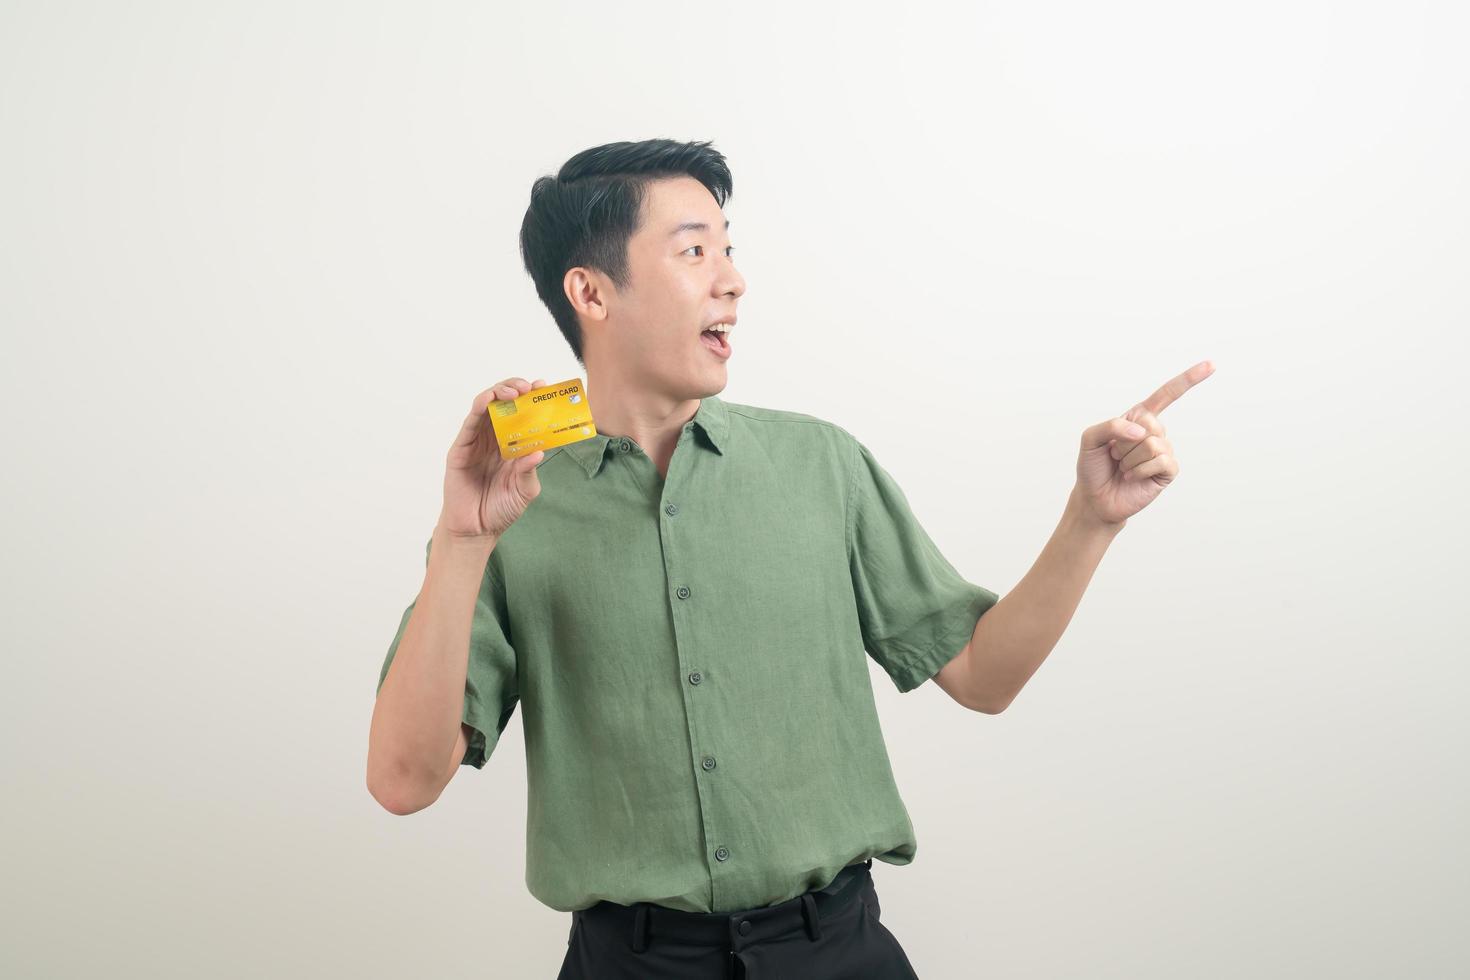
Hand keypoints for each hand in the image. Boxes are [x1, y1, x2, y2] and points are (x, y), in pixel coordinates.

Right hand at [439, 377, 547, 539]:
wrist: (477, 530)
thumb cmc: (500, 509)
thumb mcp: (524, 490)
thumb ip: (529, 471)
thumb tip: (539, 452)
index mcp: (512, 445)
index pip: (523, 414)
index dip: (533, 399)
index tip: (544, 387)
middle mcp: (494, 439)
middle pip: (504, 403)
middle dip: (516, 389)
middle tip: (530, 387)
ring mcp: (476, 441)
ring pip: (485, 406)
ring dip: (499, 392)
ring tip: (515, 392)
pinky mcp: (461, 448)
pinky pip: (469, 423)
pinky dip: (479, 407)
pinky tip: (489, 401)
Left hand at [1073, 360, 1214, 525]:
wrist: (1095, 498)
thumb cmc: (1093, 467)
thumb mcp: (1089, 439)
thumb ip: (1110, 425)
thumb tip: (1142, 431)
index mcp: (1138, 417)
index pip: (1167, 395)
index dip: (1188, 380)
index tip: (1212, 365)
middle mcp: (1155, 432)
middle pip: (1150, 423)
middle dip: (1123, 441)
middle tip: (1115, 455)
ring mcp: (1164, 451)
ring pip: (1152, 444)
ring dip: (1129, 458)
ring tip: (1123, 467)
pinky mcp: (1168, 471)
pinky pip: (1160, 461)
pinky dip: (1140, 470)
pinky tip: (1132, 477)